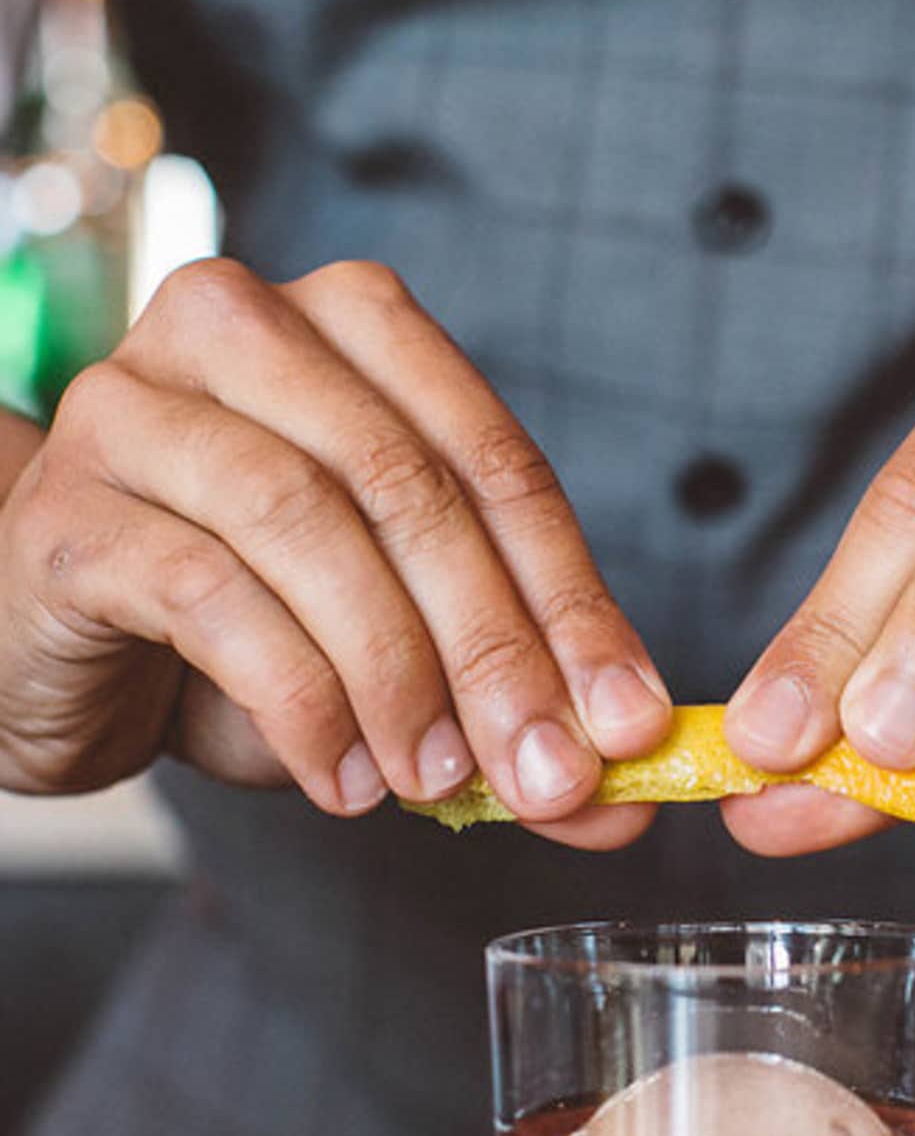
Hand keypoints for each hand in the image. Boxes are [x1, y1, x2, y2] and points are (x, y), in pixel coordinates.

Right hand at [0, 258, 670, 849]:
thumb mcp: (403, 652)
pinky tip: (342, 780)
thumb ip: (510, 711)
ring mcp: (138, 405)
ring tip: (435, 780)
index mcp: (356, 328)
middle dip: (498, 649)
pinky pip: (209, 596)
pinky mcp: (68, 507)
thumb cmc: (249, 625)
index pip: (499, 464)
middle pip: (412, 487)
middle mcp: (243, 330)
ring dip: (397, 674)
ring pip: (310, 525)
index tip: (630, 726)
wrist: (65, 641)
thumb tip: (620, 806)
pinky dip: (299, 701)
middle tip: (550, 775)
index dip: (576, 603)